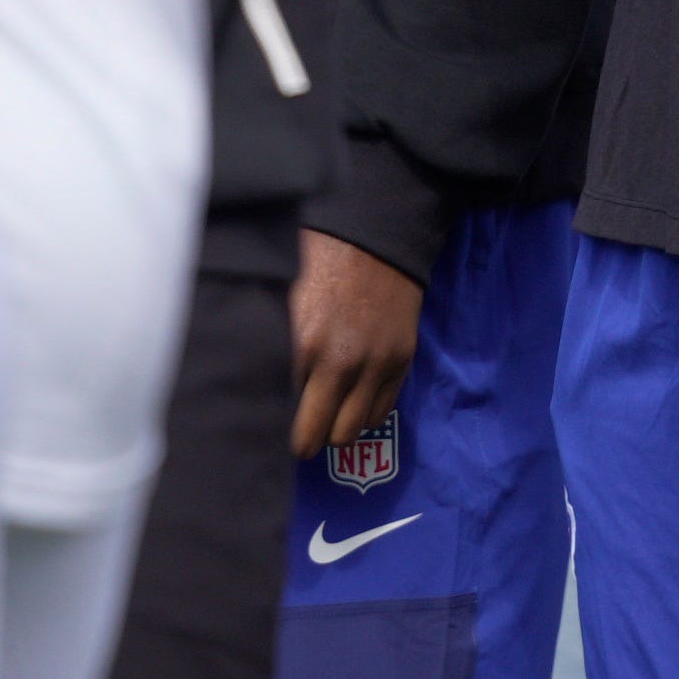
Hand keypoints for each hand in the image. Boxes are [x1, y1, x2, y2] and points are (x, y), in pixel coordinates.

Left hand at [290, 229, 424, 457]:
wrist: (375, 240)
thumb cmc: (320, 266)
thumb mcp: (289, 307)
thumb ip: (287, 353)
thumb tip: (275, 394)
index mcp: (308, 348)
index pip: (298, 419)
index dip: (294, 433)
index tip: (290, 438)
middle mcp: (345, 363)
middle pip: (329, 435)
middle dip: (315, 438)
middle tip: (308, 434)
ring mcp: (378, 363)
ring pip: (357, 429)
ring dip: (343, 426)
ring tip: (333, 413)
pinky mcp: (402, 359)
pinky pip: (384, 409)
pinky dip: (368, 411)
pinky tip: (355, 399)